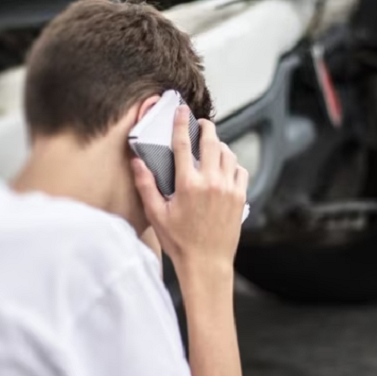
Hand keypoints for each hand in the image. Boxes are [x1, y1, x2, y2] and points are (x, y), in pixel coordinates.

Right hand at [131, 106, 248, 273]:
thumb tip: (136, 162)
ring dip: (219, 145)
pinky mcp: (240, 197)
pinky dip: (233, 163)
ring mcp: (228, 189)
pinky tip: (224, 167)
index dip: (182, 124)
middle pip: (211, 142)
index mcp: (188, 184)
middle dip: (206, 128)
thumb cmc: (180, 242)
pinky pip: (240, 170)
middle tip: (201, 124)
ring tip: (211, 146)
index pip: (184, 144)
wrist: (207, 264)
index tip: (182, 111)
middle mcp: (211, 182)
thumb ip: (146, 185)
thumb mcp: (156, 214)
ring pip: (228, 153)